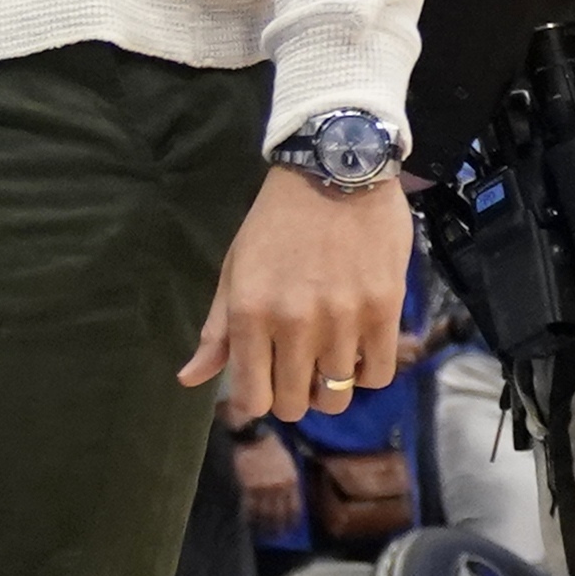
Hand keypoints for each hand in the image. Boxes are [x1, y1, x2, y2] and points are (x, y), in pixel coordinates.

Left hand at [180, 171, 416, 423]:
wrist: (336, 171)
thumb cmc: (277, 222)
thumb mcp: (236, 270)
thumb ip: (217, 330)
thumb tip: (190, 379)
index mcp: (251, 315)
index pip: (253, 399)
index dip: (258, 402)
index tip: (267, 387)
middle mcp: (296, 324)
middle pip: (297, 404)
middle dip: (295, 396)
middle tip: (300, 372)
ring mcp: (343, 319)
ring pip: (339, 393)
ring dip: (332, 383)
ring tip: (332, 357)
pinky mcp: (384, 309)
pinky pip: (379, 372)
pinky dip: (368, 370)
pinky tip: (360, 349)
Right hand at [234, 425, 304, 539]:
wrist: (249, 435)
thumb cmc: (270, 444)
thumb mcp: (288, 461)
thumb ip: (289, 479)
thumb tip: (290, 494)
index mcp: (291, 480)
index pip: (294, 507)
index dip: (292, 520)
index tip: (291, 528)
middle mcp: (278, 488)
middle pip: (279, 514)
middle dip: (278, 528)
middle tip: (276, 537)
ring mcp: (260, 490)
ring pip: (263, 515)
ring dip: (263, 527)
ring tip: (262, 535)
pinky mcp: (244, 489)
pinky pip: (247, 509)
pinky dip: (248, 519)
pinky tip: (247, 525)